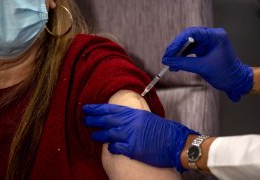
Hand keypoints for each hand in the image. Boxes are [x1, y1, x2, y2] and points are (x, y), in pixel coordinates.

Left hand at [83, 104, 198, 171]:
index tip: (87, 108)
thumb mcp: (147, 118)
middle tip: (85, 119)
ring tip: (93, 135)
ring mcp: (129, 136)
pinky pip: (116, 147)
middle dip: (93, 120)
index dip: (96, 108)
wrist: (175, 142)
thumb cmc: (163, 130)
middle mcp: (129, 123)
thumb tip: (121, 118)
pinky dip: (111, 147)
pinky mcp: (131, 149)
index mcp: (133, 113)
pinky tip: (109, 148)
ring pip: (107, 134)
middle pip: (105, 120)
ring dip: (98, 135)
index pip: (109, 109)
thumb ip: (132, 117)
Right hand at [162, 27, 252, 101]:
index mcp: (215, 36)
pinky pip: (191, 51)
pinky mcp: (205, 50)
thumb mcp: (202, 68)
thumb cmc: (226, 74)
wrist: (236, 82)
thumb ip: (183, 63)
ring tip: (170, 63)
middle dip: (176, 48)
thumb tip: (168, 61)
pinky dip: (183, 58)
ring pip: (188, 45)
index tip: (169, 52)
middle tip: (167, 57)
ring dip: (178, 54)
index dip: (178, 42)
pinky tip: (176, 65)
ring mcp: (208, 43)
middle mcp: (212, 37)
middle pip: (188, 38)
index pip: (192, 33)